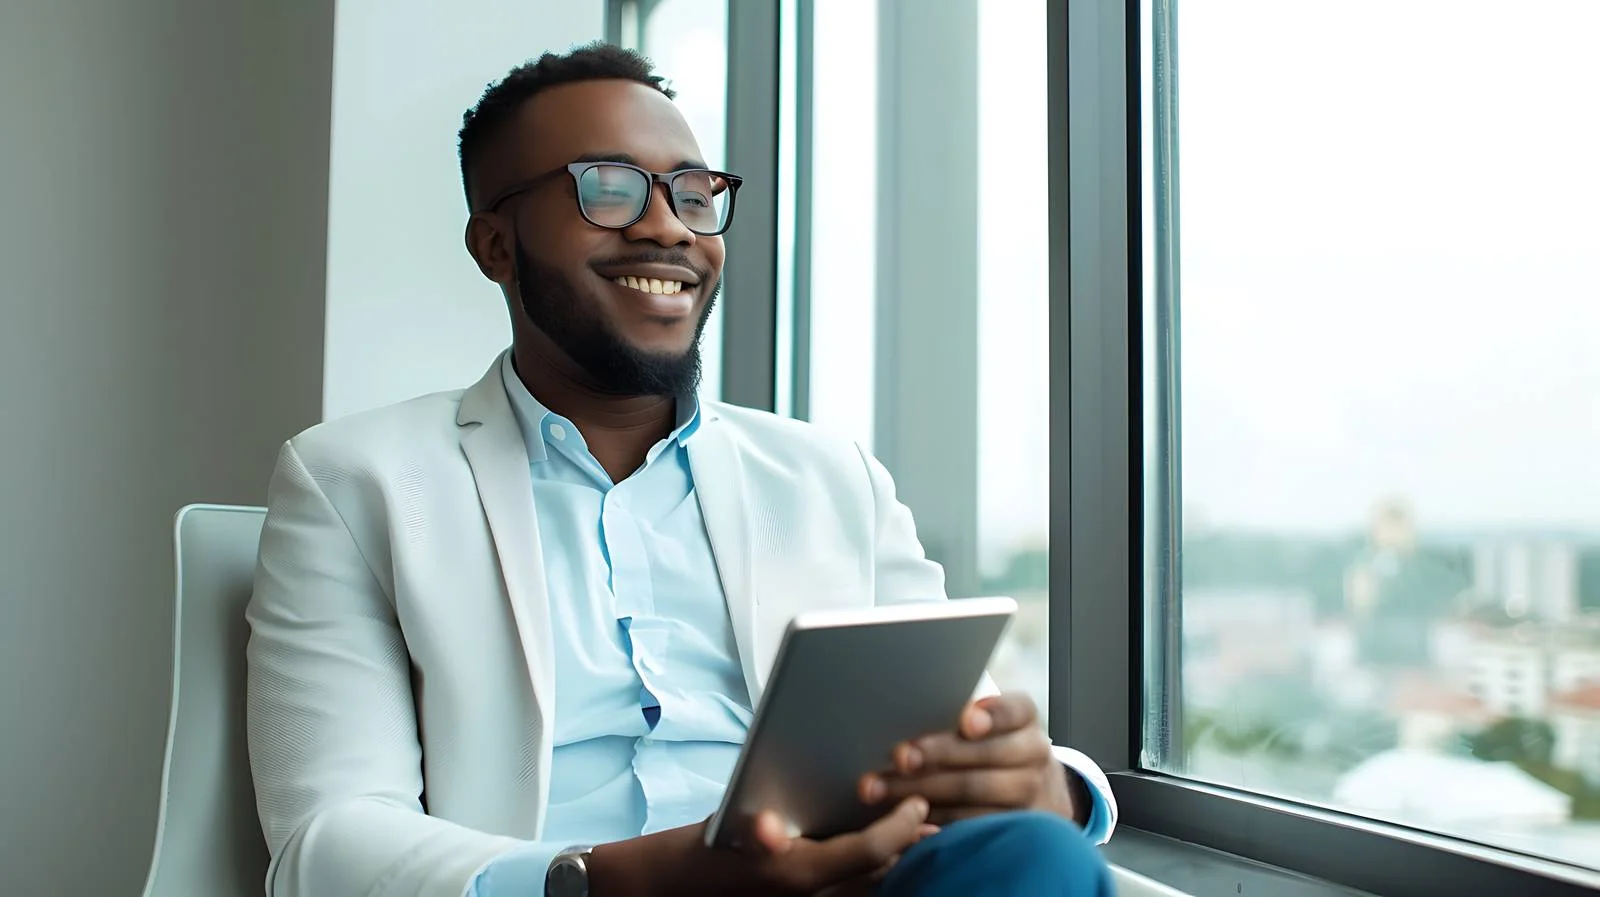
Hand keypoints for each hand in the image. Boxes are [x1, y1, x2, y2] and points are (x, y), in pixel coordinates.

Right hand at [586, 796, 937, 896]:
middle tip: (933, 824)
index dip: (899, 828)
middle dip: (907, 852)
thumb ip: (791, 811)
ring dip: (891, 867)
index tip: (916, 804)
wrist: (659, 890)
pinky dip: (863, 882)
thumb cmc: (697, 848)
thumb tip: (843, 786)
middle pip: (877, 878)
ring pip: (863, 892)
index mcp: (794, 871)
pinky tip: (878, 863)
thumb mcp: (741, 817)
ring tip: (918, 842)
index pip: (868, 852)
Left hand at [859, 692, 1084, 825]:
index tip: (966, 722)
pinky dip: (933, 819)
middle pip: (986, 755)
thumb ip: (955, 711)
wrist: (1033, 792)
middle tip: (899, 757)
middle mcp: (1034, 753)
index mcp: (1024, 719)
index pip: (1013, 710)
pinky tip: (903, 815)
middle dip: (939, 755)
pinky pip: (970, 825)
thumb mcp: (984, 722)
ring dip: (922, 790)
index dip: (992, 716)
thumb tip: (908, 701)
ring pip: (974, 793)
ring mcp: (1031, 795)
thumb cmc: (987, 744)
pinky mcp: (1016, 829)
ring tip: (881, 788)